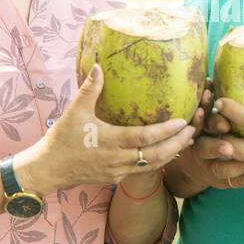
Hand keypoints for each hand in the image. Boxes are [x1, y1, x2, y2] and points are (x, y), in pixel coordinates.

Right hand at [24, 64, 195, 192]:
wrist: (49, 170)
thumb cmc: (61, 139)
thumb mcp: (74, 111)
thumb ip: (90, 89)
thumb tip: (99, 65)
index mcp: (109, 141)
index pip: (144, 138)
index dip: (165, 131)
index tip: (183, 121)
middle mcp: (117, 160)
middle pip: (156, 155)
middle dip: (177, 144)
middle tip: (194, 130)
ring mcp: (118, 172)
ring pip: (153, 166)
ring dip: (172, 154)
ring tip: (188, 141)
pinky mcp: (116, 178)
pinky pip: (143, 171)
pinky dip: (158, 162)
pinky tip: (167, 152)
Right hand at [169, 79, 243, 192]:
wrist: (195, 167)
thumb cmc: (205, 134)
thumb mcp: (201, 121)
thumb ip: (206, 105)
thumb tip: (210, 78)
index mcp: (195, 133)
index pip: (196, 125)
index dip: (200, 118)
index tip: (206, 110)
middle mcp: (199, 151)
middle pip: (205, 149)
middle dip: (216, 146)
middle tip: (228, 145)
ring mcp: (209, 169)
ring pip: (220, 170)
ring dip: (236, 165)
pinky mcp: (222, 182)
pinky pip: (235, 182)